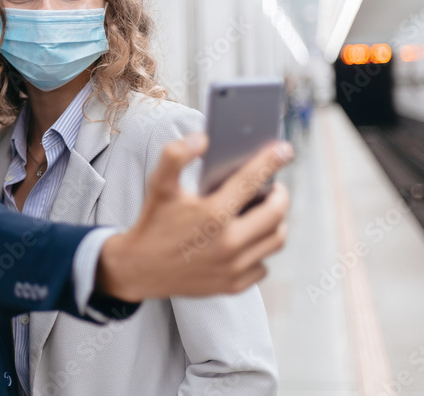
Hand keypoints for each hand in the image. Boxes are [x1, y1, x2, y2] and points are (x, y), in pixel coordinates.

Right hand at [96, 134, 290, 301]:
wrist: (139, 268)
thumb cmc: (153, 223)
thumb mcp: (159, 185)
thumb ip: (175, 156)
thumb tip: (202, 139)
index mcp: (212, 214)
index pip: (252, 180)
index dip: (271, 161)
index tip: (284, 150)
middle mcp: (228, 242)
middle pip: (276, 214)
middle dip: (280, 195)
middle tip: (274, 187)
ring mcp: (232, 267)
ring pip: (275, 240)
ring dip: (276, 223)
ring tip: (265, 212)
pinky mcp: (232, 285)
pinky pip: (262, 265)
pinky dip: (260, 250)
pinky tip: (247, 239)